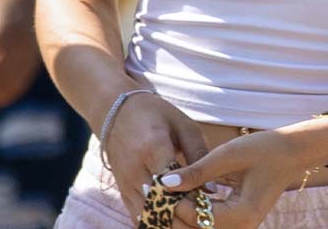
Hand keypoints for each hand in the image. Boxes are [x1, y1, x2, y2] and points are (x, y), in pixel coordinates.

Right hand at [99, 90, 208, 223]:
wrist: (114, 110)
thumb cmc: (155, 114)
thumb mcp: (184, 125)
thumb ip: (199, 155)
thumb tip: (212, 190)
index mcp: (153, 148)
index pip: (175, 185)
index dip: (193, 200)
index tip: (210, 205)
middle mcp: (135, 169)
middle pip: (162, 206)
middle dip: (185, 218)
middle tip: (205, 220)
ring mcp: (125, 182)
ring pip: (149, 216)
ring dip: (172, 224)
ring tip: (192, 223)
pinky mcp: (121, 190)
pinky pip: (138, 216)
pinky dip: (156, 223)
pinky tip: (173, 223)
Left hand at [164, 124, 327, 228]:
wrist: (290, 153)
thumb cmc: (263, 150)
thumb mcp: (227, 156)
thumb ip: (197, 171)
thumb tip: (164, 182)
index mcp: (243, 215)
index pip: (198, 217)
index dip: (173, 203)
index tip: (151, 184)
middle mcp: (242, 227)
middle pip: (197, 228)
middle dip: (172, 211)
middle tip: (148, 189)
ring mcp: (240, 225)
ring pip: (200, 227)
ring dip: (180, 211)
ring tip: (160, 190)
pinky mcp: (235, 219)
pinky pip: (208, 220)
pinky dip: (191, 209)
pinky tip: (177, 192)